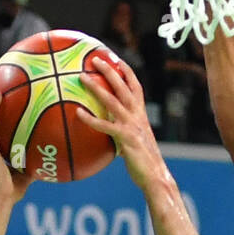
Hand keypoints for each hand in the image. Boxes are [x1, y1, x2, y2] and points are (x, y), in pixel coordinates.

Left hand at [78, 56, 165, 189]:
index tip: (116, 59)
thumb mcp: (134, 143)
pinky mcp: (126, 138)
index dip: (126, 72)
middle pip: (124, 86)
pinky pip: (104, 125)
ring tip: (82, 77)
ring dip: (97, 87)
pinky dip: (91, 119)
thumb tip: (109, 135)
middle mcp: (137, 116)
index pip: (135, 87)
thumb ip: (123, 134)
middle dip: (110, 70)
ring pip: (112, 100)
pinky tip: (77, 113)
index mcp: (141, 115)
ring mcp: (132, 125)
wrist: (155, 176)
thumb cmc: (143, 163)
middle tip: (96, 58)